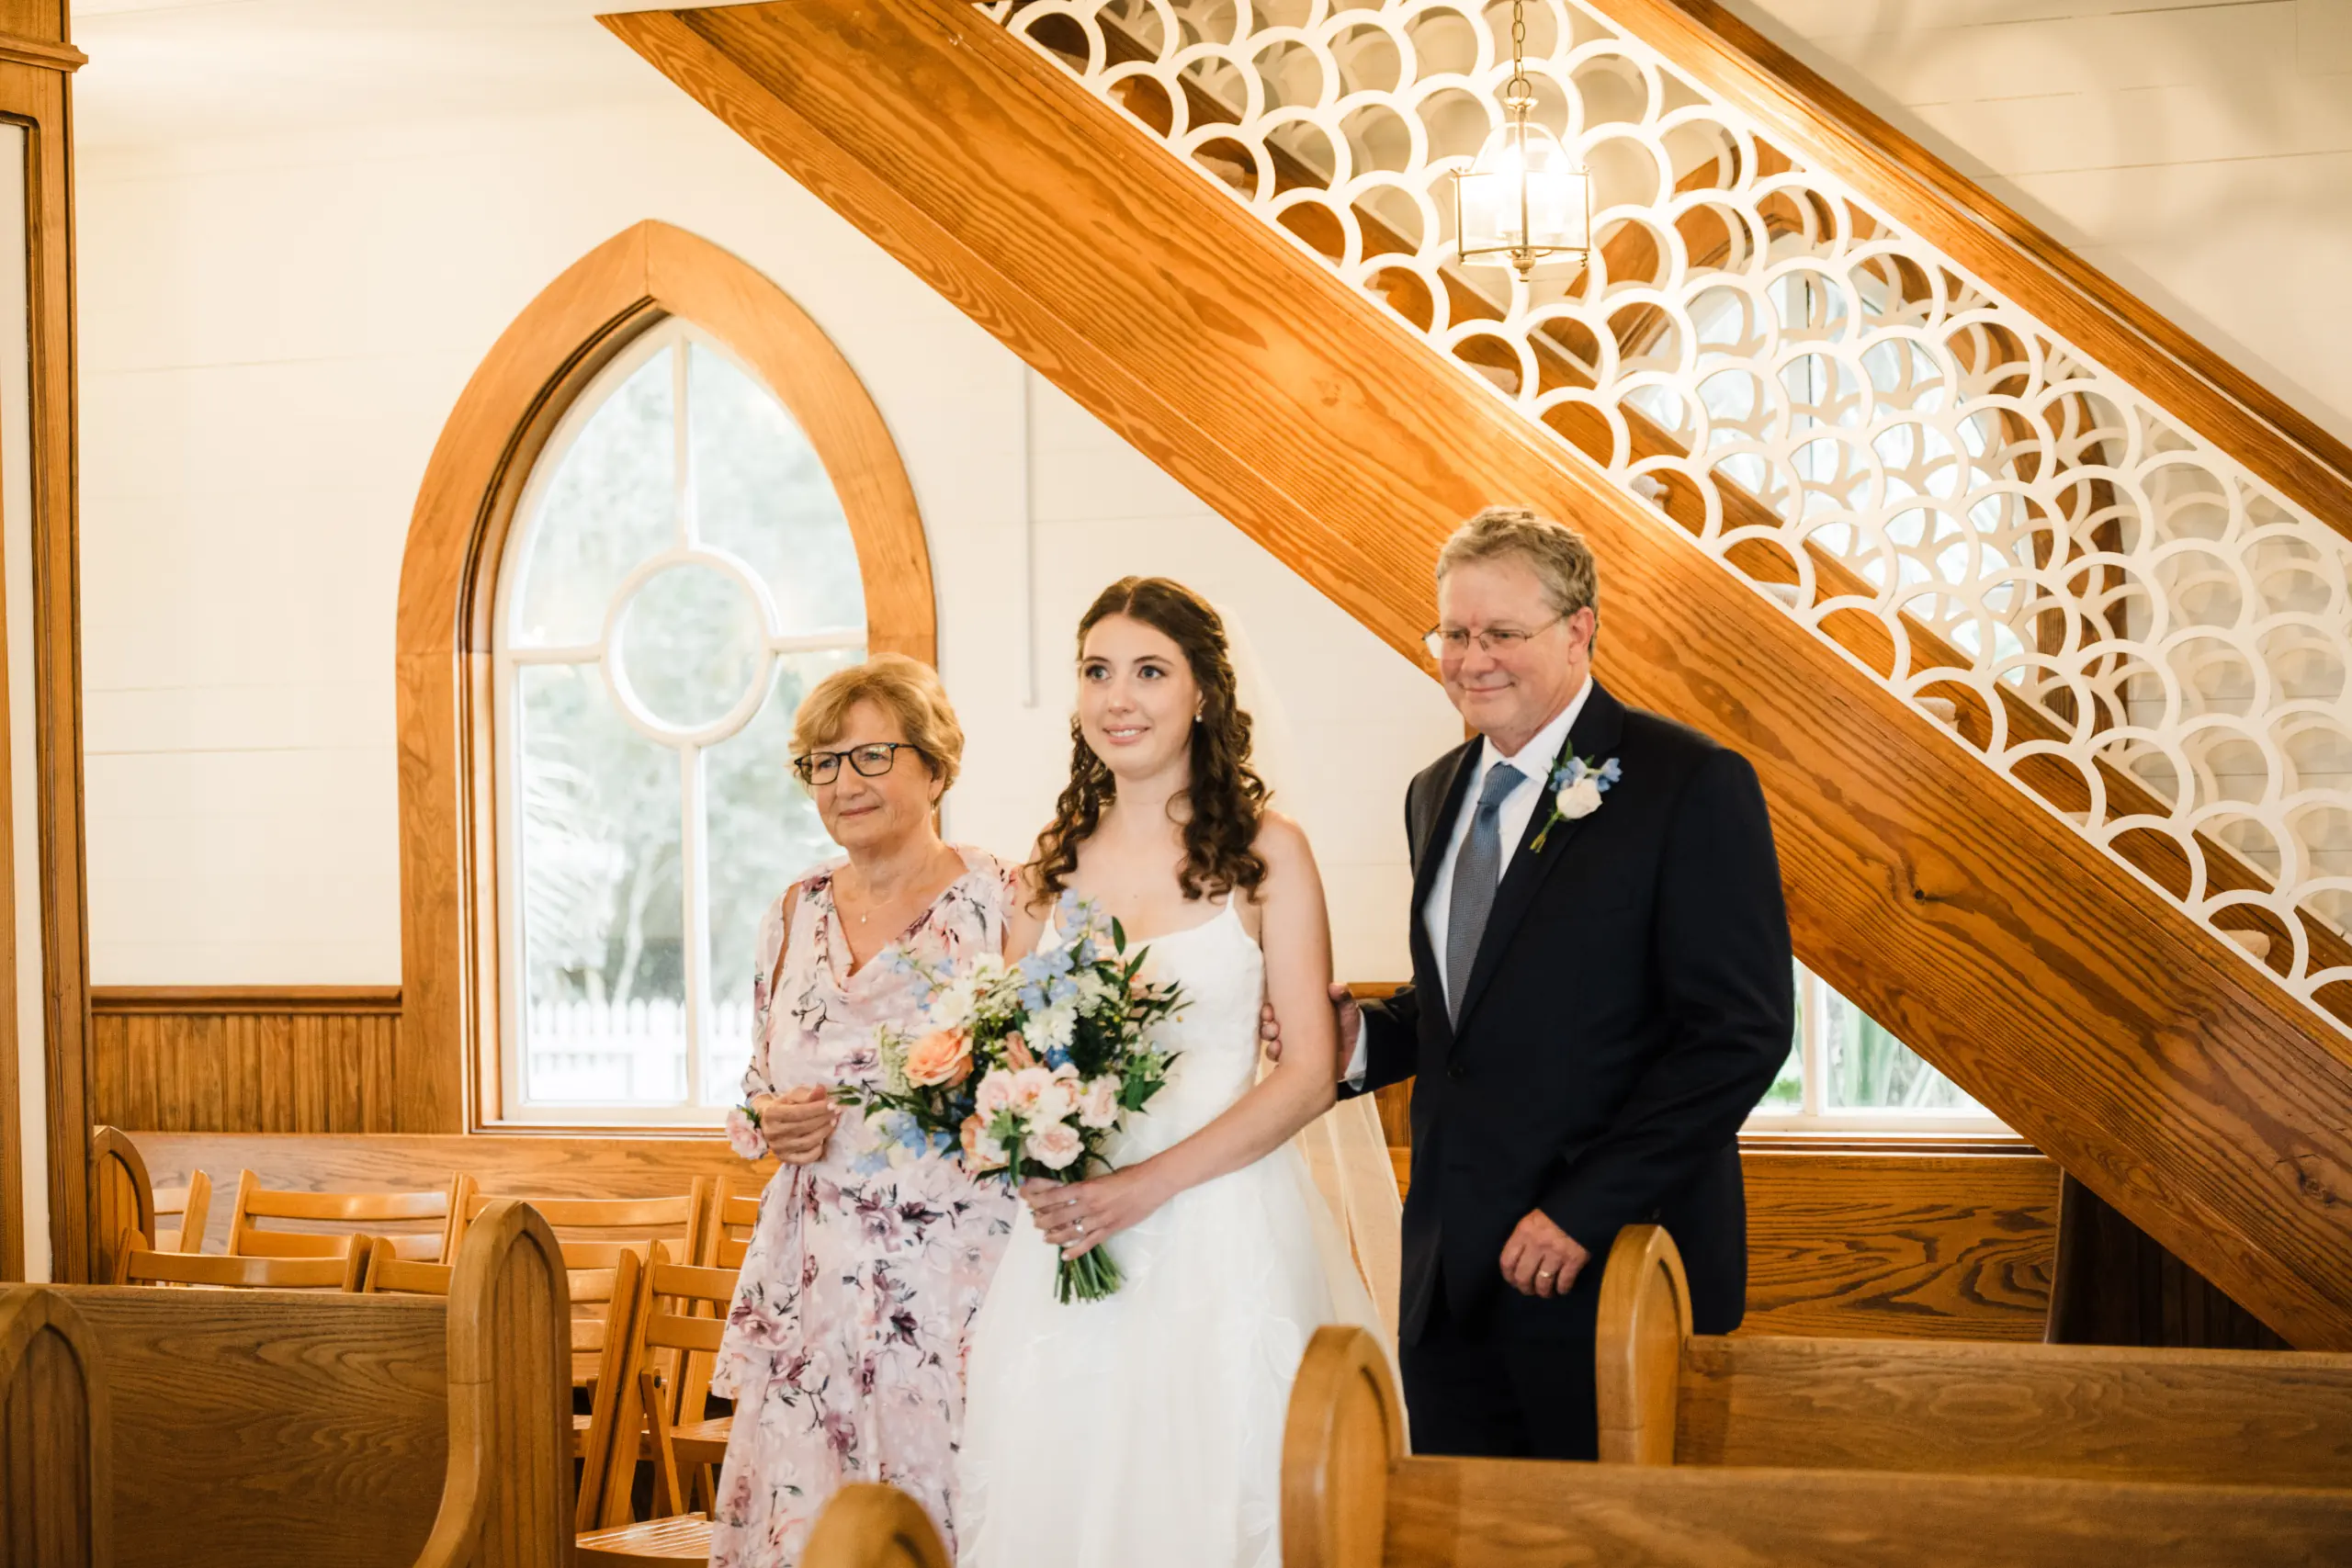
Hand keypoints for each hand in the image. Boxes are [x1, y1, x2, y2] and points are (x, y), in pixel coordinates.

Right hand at [757, 1085, 838, 1164]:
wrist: (770, 1121)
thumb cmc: (785, 1105)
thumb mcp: (793, 1095)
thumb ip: (807, 1094)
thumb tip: (822, 1089)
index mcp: (771, 1114)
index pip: (798, 1112)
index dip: (818, 1109)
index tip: (834, 1104)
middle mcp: (772, 1133)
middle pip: (804, 1127)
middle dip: (824, 1119)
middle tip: (837, 1112)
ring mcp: (778, 1148)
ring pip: (807, 1142)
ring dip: (824, 1132)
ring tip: (833, 1122)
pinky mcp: (785, 1159)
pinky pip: (806, 1158)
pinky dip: (818, 1150)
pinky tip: (823, 1140)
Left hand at [1022, 1167, 1168, 1260]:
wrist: (1151, 1184)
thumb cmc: (1128, 1176)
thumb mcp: (1101, 1177)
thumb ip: (1083, 1186)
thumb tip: (1065, 1190)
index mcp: (1085, 1187)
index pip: (1053, 1193)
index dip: (1036, 1194)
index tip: (1024, 1194)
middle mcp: (1088, 1205)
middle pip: (1056, 1214)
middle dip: (1040, 1217)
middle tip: (1034, 1218)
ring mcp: (1098, 1220)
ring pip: (1069, 1232)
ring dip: (1053, 1235)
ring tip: (1044, 1236)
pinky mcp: (1109, 1230)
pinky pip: (1088, 1244)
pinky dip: (1074, 1252)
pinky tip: (1064, 1256)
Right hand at [1260, 983, 1358, 1078]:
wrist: (1360, 1050)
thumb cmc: (1349, 1026)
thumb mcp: (1347, 1009)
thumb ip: (1342, 996)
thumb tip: (1335, 987)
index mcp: (1299, 1017)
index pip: (1274, 1012)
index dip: (1267, 1012)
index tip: (1268, 1011)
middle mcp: (1294, 1034)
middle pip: (1270, 1031)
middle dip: (1267, 1030)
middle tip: (1274, 1029)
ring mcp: (1296, 1052)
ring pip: (1273, 1050)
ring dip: (1271, 1048)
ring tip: (1279, 1047)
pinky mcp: (1301, 1068)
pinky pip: (1284, 1069)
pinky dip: (1280, 1066)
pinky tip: (1283, 1064)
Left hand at [1499, 1209, 1587, 1298]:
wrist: (1584, 1206)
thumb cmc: (1556, 1213)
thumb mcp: (1533, 1219)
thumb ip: (1523, 1237)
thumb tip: (1517, 1260)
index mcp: (1523, 1232)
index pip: (1507, 1261)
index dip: (1508, 1276)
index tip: (1513, 1282)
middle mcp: (1537, 1244)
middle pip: (1523, 1277)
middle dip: (1525, 1288)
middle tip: (1530, 1290)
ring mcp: (1556, 1253)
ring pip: (1543, 1283)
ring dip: (1544, 1292)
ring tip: (1546, 1293)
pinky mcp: (1574, 1259)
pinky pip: (1564, 1282)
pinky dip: (1562, 1289)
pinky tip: (1562, 1289)